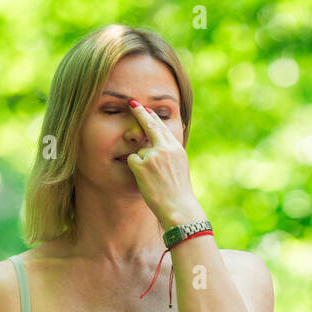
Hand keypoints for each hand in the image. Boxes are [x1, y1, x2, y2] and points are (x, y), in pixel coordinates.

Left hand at [124, 100, 205, 227]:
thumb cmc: (178, 193)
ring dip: (142, 164)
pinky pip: (132, 161)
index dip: (153, 117)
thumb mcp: (180, 168)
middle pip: (150, 126)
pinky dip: (136, 170)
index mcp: (176, 149)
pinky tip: (146, 181)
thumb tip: (159, 144)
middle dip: (140, 113)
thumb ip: (170, 154)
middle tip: (131, 103)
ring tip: (154, 180)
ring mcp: (153, 156)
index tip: (146, 109)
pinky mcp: (142, 165)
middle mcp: (166, 148)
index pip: (162, 128)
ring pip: (140, 151)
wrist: (179, 208)